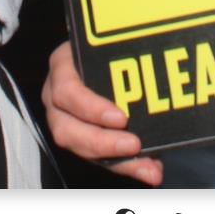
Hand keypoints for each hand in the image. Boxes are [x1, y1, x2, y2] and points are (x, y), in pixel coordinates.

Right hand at [42, 42, 162, 186]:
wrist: (98, 50)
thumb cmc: (105, 44)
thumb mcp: (109, 45)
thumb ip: (128, 56)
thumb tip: (158, 67)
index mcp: (61, 67)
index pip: (67, 91)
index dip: (91, 108)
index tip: (121, 118)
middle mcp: (55, 97)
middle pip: (66, 129)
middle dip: (102, 142)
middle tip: (135, 145)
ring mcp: (64, 119)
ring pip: (81, 148)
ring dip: (118, 161)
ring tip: (148, 167)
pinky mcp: (81, 137)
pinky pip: (97, 156)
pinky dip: (126, 165)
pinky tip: (150, 169)